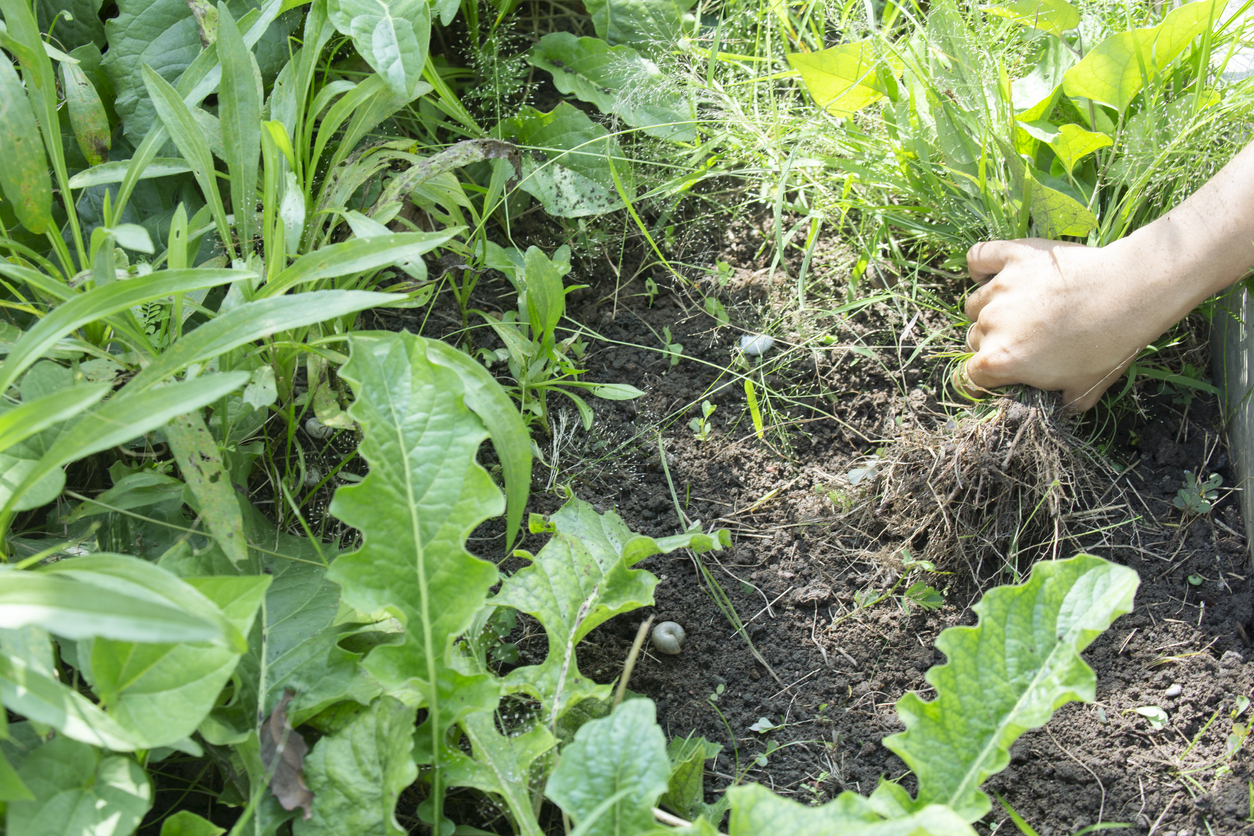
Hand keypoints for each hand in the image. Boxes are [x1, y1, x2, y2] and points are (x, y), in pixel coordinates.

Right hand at [961, 238, 1183, 411]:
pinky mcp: (1013, 256)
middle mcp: (990, 325)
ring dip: (989, 308)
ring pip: (975, 303)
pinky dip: (981, 266)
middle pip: (974, 338)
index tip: (1005, 373)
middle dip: (993, 342)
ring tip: (1019, 306)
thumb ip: (1062, 404)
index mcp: (1000, 360)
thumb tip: (1057, 408)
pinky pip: (979, 258)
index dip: (988, 378)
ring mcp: (999, 288)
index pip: (972, 376)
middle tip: (1025, 338)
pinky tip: (992, 273)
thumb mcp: (1086, 389)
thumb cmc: (1109, 345)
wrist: (1130, 294)